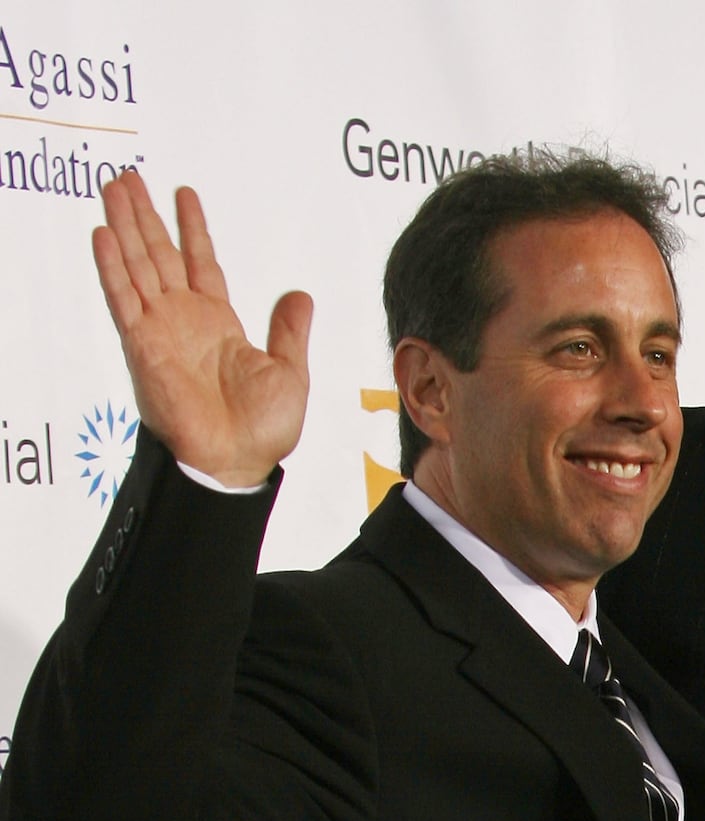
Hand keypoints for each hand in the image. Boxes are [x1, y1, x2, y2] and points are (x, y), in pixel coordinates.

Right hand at [94, 171, 312, 487]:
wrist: (238, 461)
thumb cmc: (263, 430)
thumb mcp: (290, 372)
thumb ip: (289, 331)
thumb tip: (300, 295)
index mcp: (219, 324)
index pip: (201, 263)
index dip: (193, 229)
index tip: (185, 194)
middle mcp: (185, 321)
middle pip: (160, 254)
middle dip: (146, 215)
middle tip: (131, 176)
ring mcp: (162, 331)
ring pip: (138, 265)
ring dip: (125, 226)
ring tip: (116, 186)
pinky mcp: (144, 346)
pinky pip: (124, 299)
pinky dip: (113, 267)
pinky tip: (104, 234)